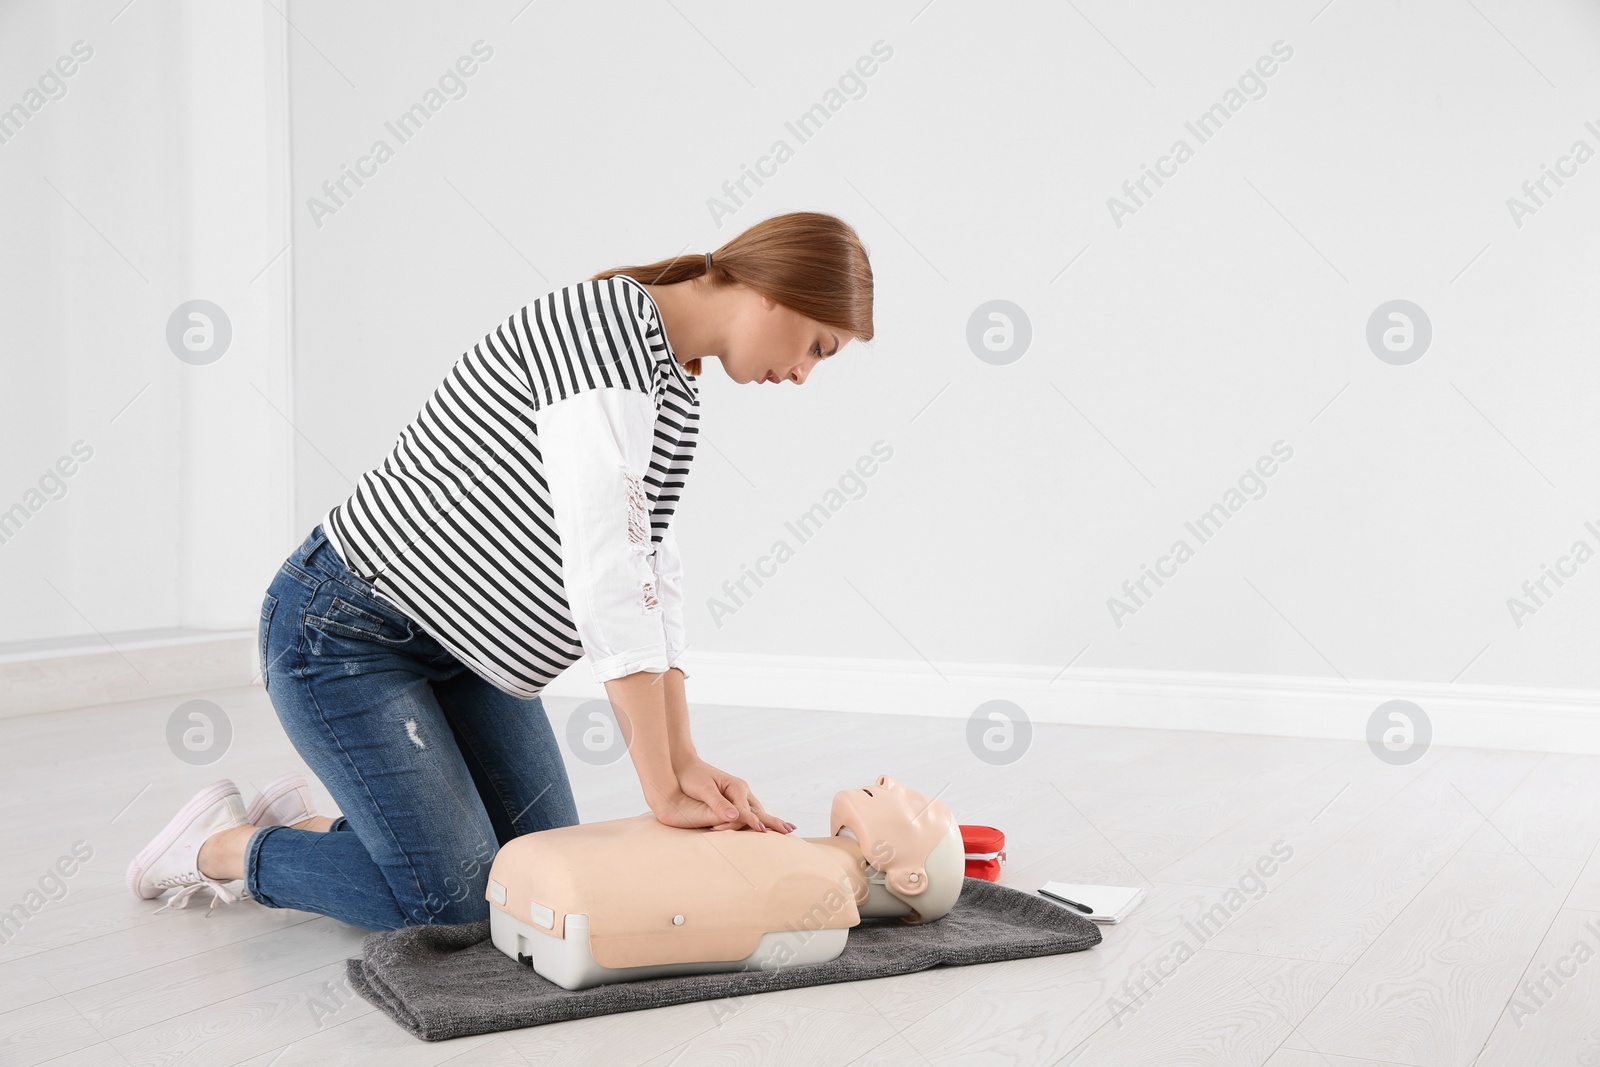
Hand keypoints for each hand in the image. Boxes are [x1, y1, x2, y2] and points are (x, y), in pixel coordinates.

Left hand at [672, 758, 793, 833]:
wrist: (684, 766)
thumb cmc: (691, 777)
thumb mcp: (704, 789)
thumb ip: (718, 804)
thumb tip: (735, 816)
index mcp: (736, 787)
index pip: (747, 811)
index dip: (753, 823)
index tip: (763, 833)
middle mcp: (741, 791)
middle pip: (759, 810)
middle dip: (774, 821)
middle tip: (791, 830)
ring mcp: (739, 794)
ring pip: (756, 811)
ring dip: (768, 820)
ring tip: (784, 828)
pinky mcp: (733, 798)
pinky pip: (748, 810)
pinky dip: (758, 818)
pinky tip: (762, 824)